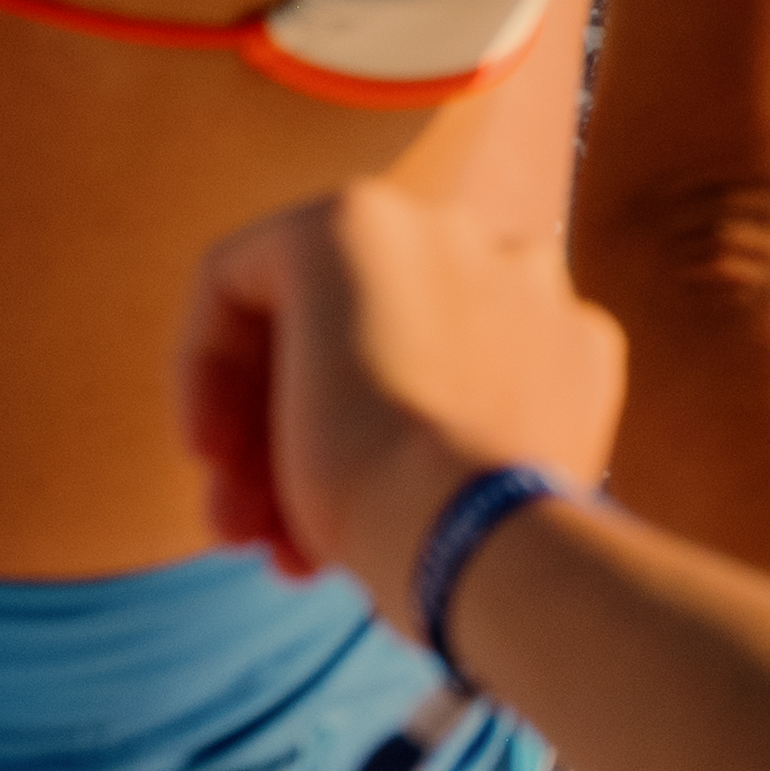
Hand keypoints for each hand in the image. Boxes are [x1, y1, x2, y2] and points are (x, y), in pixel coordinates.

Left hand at [183, 190, 628, 646]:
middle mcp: (512, 261)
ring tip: (238, 527)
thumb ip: (433, 452)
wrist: (473, 532)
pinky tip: (208, 448)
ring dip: (260, 425)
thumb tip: (348, 488)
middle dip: (295, 447)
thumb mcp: (465, 496)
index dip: (359, 455)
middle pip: (366, 347)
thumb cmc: (469, 547)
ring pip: (308, 325)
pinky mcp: (349, 223)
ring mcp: (438, 234)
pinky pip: (246, 275)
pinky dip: (208, 359)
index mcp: (562, 333)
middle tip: (258, 536)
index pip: (431, 378)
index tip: (311, 539)